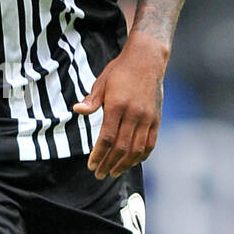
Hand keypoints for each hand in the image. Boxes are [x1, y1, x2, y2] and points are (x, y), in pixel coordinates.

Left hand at [72, 32, 167, 178]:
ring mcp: (147, 117)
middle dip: (109, 164)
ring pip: (137, 149)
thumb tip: (77, 110)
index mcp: (117, 105)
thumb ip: (91, 101)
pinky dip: (141, 155)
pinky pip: (150, 143)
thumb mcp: (102, 82)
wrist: (147, 59)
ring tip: (114, 172)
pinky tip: (132, 162)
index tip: (91, 165)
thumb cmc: (120, 71)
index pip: (107, 138)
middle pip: (121, 147)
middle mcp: (134, 114)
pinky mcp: (156, 118)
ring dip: (125, 164)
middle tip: (100, 174)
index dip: (99, 154)